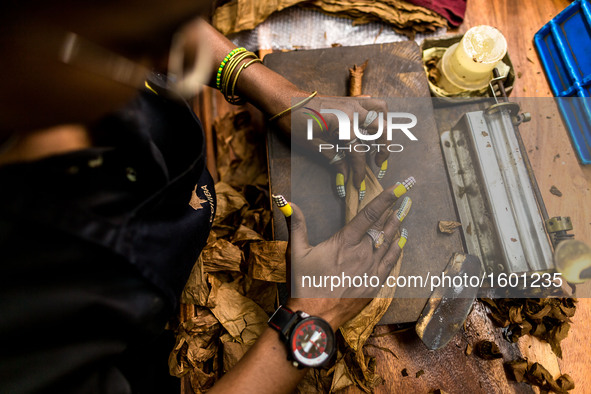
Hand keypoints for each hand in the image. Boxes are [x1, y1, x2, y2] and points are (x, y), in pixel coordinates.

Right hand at [272, 179, 413, 329]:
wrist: (314, 316)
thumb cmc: (304, 284)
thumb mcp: (297, 252)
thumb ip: (297, 224)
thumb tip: (289, 202)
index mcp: (344, 242)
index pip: (369, 214)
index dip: (386, 199)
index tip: (399, 187)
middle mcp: (361, 253)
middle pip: (383, 227)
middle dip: (395, 211)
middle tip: (406, 199)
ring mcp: (370, 270)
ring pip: (390, 244)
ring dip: (397, 228)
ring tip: (404, 214)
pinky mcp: (374, 285)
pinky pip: (391, 263)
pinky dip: (397, 250)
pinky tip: (400, 241)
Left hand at [287, 96, 389, 199]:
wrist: (284, 101)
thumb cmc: (295, 123)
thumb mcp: (313, 145)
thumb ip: (333, 158)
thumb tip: (344, 175)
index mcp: (344, 124)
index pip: (358, 152)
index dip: (359, 171)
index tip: (358, 183)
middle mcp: (353, 111)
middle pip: (381, 129)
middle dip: (384, 148)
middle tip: (378, 162)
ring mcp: (353, 102)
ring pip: (381, 110)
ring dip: (384, 126)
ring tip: (379, 140)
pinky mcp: (349, 99)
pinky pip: (371, 102)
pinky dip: (376, 112)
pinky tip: (370, 124)